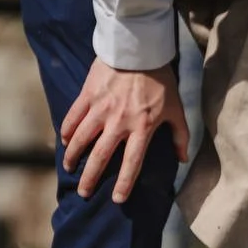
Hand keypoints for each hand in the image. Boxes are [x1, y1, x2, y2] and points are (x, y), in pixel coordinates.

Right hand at [61, 58, 189, 203]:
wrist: (139, 48)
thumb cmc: (161, 80)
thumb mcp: (177, 108)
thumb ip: (180, 136)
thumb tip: (183, 159)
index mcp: (141, 128)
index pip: (132, 163)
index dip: (124, 183)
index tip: (116, 199)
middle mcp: (119, 122)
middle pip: (101, 156)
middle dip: (90, 177)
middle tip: (83, 192)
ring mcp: (101, 108)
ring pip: (81, 138)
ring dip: (73, 156)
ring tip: (69, 169)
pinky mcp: (88, 94)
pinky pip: (74, 116)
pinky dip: (67, 130)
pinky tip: (63, 142)